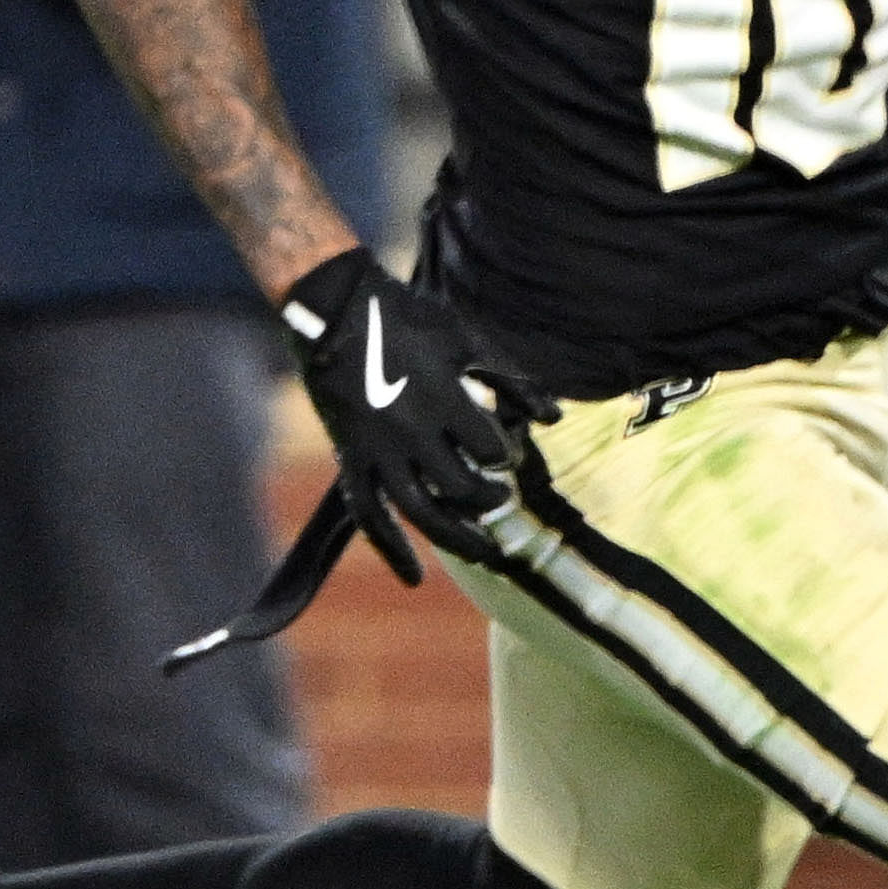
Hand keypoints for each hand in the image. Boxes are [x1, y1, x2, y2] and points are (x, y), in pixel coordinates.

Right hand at [272, 245, 540, 575]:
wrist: (333, 312)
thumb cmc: (406, 318)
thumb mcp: (465, 339)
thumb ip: (511, 378)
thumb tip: (554, 418)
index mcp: (442, 398)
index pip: (490, 449)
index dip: (506, 457)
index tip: (507, 456)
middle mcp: (409, 432)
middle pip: (460, 487)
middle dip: (488, 498)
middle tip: (500, 499)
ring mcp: (377, 450)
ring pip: (419, 511)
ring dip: (455, 538)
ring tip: (485, 554)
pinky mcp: (350, 459)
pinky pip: (368, 514)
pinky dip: (390, 548)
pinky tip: (413, 576)